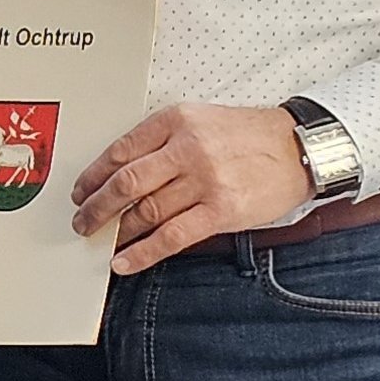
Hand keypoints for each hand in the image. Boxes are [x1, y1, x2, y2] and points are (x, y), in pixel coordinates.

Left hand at [71, 103, 313, 274]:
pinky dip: (143, 252)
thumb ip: (161, 141)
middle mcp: (186, 148)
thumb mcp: (199, 119)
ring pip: (146, 211)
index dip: (93, 175)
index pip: (120, 150)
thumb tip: (120, 173)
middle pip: (126, 182)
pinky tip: (125, 261)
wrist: (298, 148)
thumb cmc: (246, 135)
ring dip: (118, 231)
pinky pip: (172, 237)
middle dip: (97, 206)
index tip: (81, 190)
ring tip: (102, 240)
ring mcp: (204, 180)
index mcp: (175, 121)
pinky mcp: (221, 210)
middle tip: (82, 220)